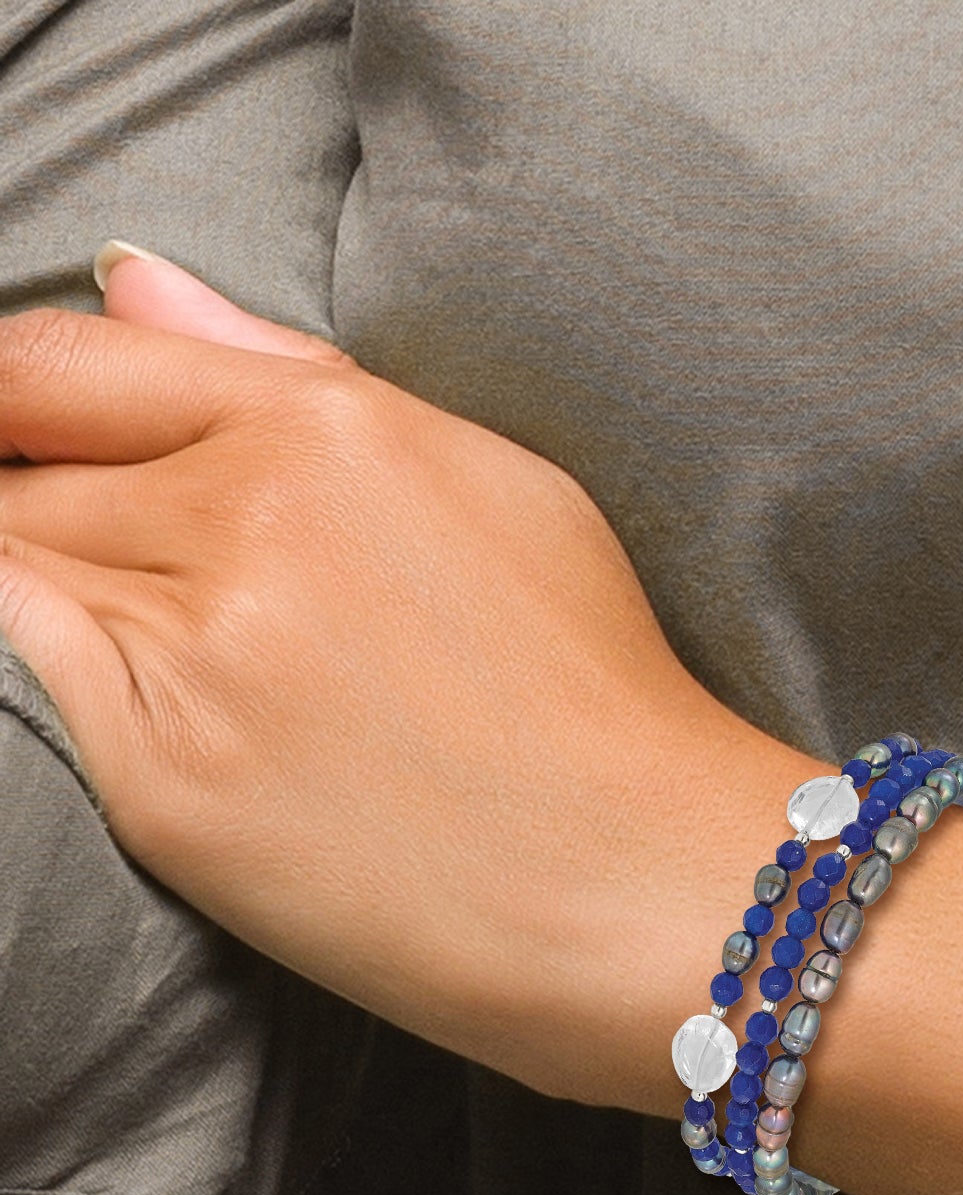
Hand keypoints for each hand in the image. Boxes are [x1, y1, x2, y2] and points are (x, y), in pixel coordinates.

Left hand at [0, 250, 742, 1099]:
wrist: (636, 878)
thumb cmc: (593, 684)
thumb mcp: (495, 484)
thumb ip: (294, 373)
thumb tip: (135, 285)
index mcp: (333, 433)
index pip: (67, 364)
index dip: (16, 395)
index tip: (28, 431)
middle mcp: (250, 523)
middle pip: (30, 469)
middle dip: (47, 498)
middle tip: (157, 574)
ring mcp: (199, 657)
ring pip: (19, 569)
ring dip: (67, 591)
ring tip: (206, 654)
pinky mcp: (164, 786)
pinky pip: (35, 682)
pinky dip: (66, 672)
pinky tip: (177, 705)